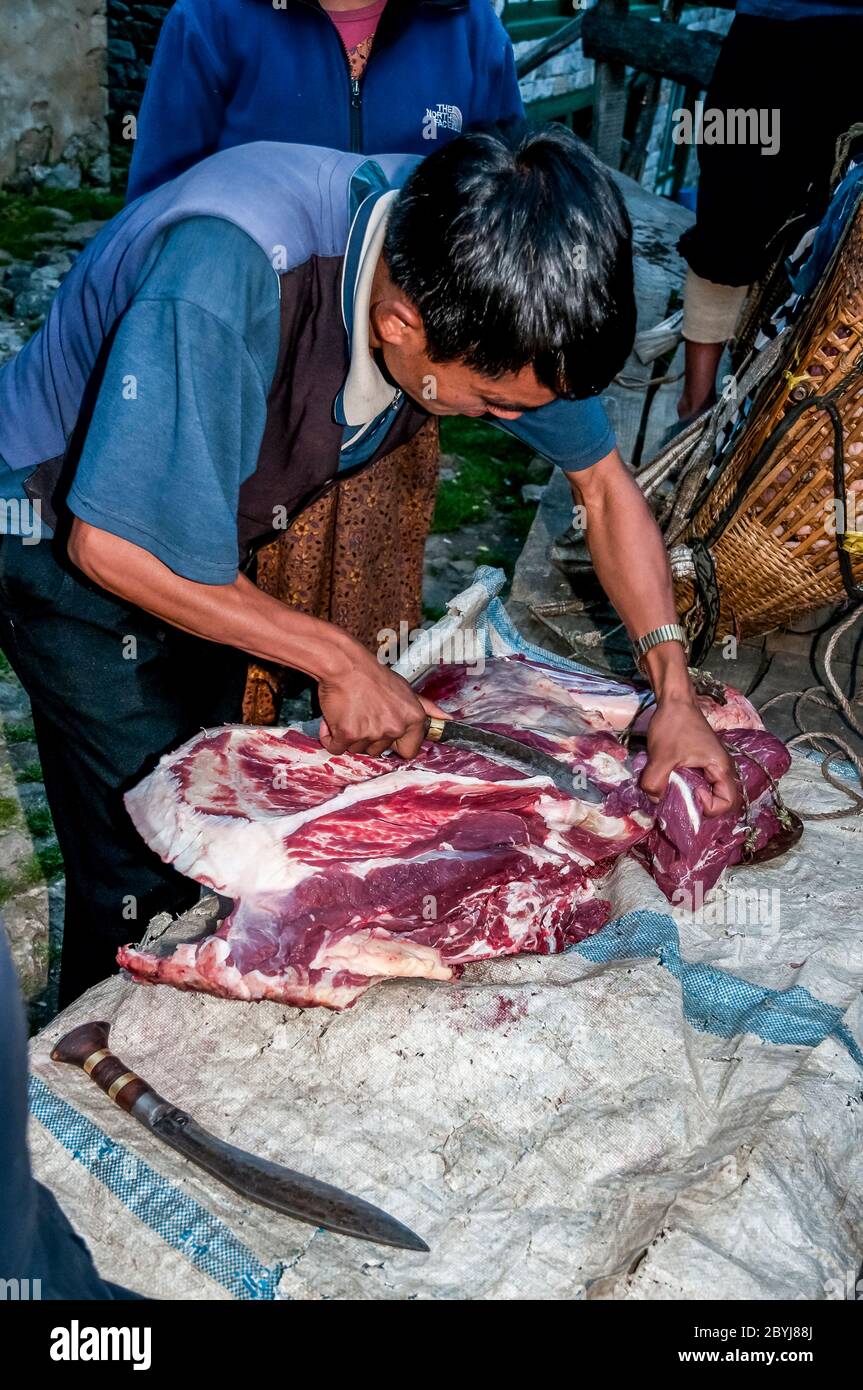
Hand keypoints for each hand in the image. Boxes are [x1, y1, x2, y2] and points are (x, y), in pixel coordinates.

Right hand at [317, 646, 446, 758]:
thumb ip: (427, 708)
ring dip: (350, 735)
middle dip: (368, 737)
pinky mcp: (348, 734)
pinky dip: (331, 737)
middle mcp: (396, 728)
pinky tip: (334, 719)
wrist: (345, 664)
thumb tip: (447, 719)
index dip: (395, 744)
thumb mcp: (406, 689)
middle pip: (378, 751)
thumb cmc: (373, 675)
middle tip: (363, 712)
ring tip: (350, 711)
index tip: (385, 733)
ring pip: (357, 749)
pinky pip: (336, 748)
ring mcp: (372, 733)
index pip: (409, 751)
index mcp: (413, 719)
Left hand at [640, 696, 739, 817]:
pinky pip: (699, 780)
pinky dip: (686, 785)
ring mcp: (712, 763)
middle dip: (699, 805)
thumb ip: (656, 782)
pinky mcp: (702, 760)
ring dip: (691, 795)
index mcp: (721, 768)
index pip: (728, 802)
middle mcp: (721, 768)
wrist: (674, 700)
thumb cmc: (673, 725)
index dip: (710, 807)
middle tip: (679, 798)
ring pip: (708, 790)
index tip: (692, 794)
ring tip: (673, 789)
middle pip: (719, 799)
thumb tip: (655, 800)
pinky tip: (670, 779)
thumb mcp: (661, 756)